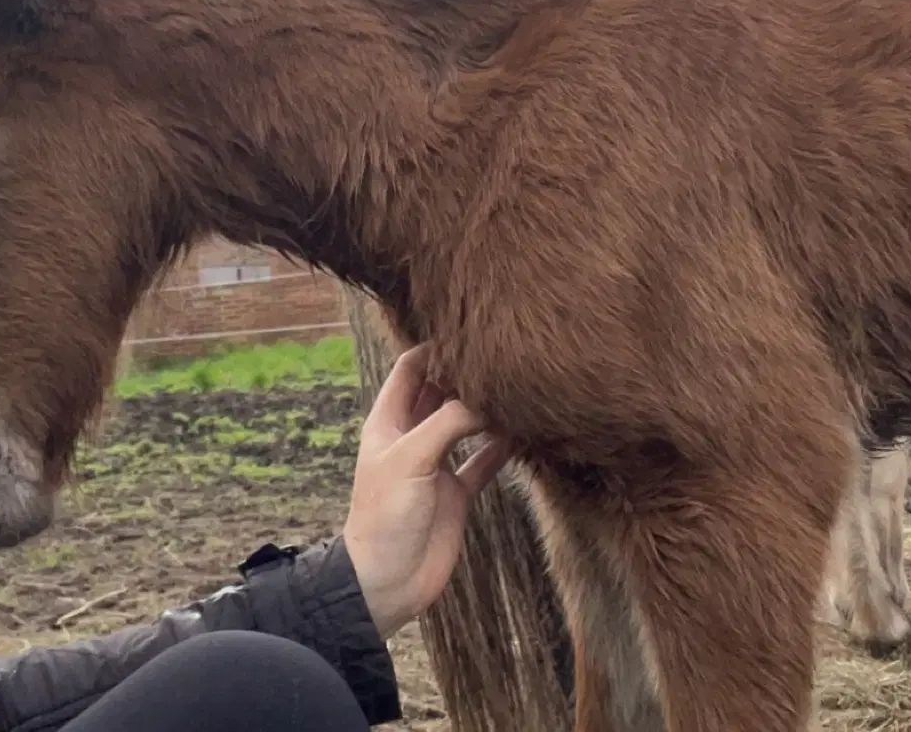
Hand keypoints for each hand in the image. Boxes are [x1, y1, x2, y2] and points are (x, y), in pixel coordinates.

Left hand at [343, 343, 512, 638]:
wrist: (386, 582)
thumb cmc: (384, 517)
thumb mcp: (412, 458)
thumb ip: (449, 422)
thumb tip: (488, 396)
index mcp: (389, 421)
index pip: (411, 369)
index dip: (435, 347)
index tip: (470, 328)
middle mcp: (413, 437)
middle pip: (442, 392)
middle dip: (468, 374)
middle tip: (506, 354)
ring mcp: (436, 465)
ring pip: (467, 424)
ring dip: (489, 409)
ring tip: (521, 387)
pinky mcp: (456, 494)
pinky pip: (483, 462)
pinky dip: (502, 448)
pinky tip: (525, 433)